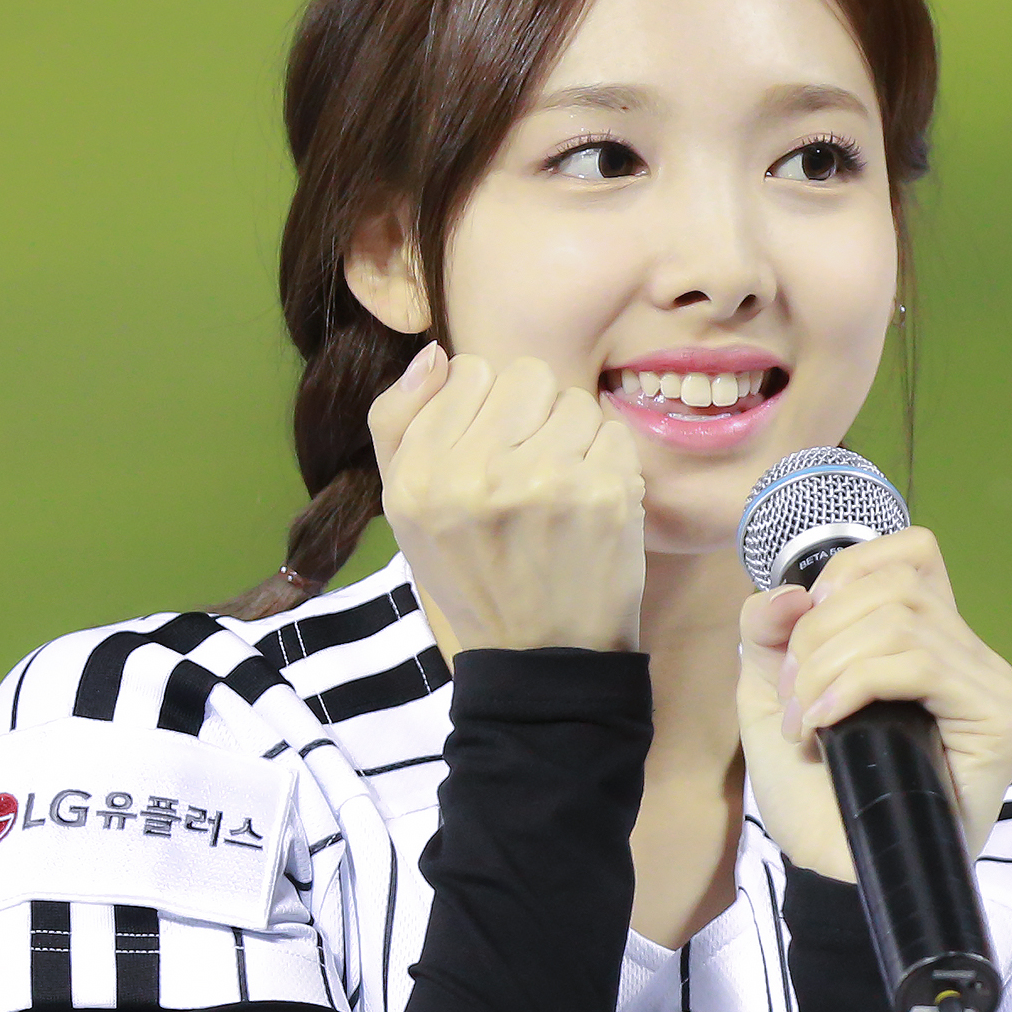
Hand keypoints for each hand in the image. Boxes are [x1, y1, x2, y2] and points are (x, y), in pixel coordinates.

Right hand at [367, 345, 646, 652]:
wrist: (542, 656)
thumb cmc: (472, 575)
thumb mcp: (405, 511)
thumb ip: (398, 424)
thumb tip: (434, 354)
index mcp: (419, 477)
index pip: (466, 371)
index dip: (485, 405)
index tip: (489, 449)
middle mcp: (476, 475)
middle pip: (526, 375)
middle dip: (533, 413)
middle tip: (530, 466)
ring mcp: (545, 482)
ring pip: (574, 401)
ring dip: (573, 436)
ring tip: (560, 488)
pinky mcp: (605, 493)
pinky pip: (612, 432)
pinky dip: (607, 462)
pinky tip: (590, 502)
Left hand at [736, 527, 1011, 878]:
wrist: (832, 873)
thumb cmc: (812, 793)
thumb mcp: (770, 698)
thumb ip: (767, 634)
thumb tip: (787, 590)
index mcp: (926, 638)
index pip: (910, 554)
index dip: (847, 574)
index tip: (802, 638)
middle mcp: (968, 655)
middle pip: (893, 586)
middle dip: (817, 636)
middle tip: (792, 701)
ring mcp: (990, 687)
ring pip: (902, 622)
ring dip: (827, 667)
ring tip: (803, 723)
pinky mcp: (999, 722)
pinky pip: (922, 665)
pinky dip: (855, 686)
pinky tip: (824, 726)